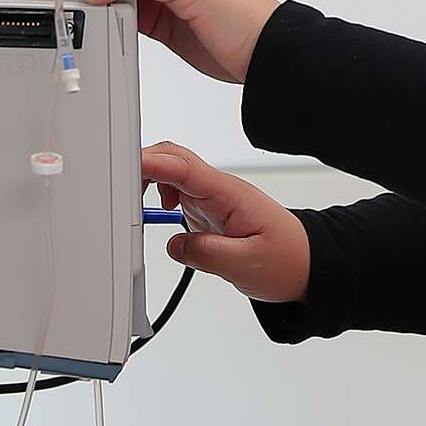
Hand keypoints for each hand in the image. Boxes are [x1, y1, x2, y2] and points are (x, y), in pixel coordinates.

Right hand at [142, 142, 309, 303]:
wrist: (306, 264)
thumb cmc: (287, 260)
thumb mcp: (247, 265)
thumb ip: (206, 254)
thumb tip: (174, 244)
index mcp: (229, 195)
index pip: (185, 169)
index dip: (154, 163)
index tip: (128, 166)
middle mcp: (218, 190)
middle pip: (174, 160)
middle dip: (143, 165)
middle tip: (119, 188)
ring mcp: (212, 198)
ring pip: (172, 173)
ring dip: (149, 180)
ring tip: (133, 204)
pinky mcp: (208, 209)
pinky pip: (177, 191)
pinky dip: (159, 195)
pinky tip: (157, 213)